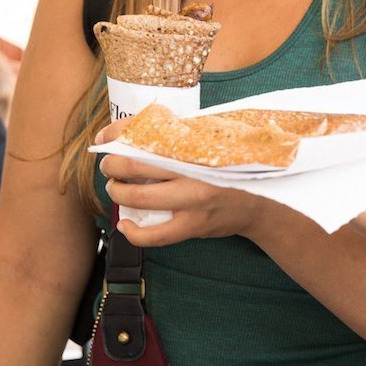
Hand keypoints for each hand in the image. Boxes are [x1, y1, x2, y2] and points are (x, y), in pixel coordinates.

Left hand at [95, 119, 273, 246]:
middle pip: (135, 164)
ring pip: (139, 198)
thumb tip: (127, 130)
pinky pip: (154, 235)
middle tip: (109, 165)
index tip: (104, 137)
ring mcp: (193, 200)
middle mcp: (194, 169)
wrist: (261, 200)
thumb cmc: (229, 168)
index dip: (117, 133)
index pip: (146, 132)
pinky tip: (125, 223)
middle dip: (112, 165)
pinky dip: (132, 232)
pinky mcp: (193, 225)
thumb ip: (177, 134)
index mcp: (196, 144)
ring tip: (117, 187)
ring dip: (118, 192)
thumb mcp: (208, 142)